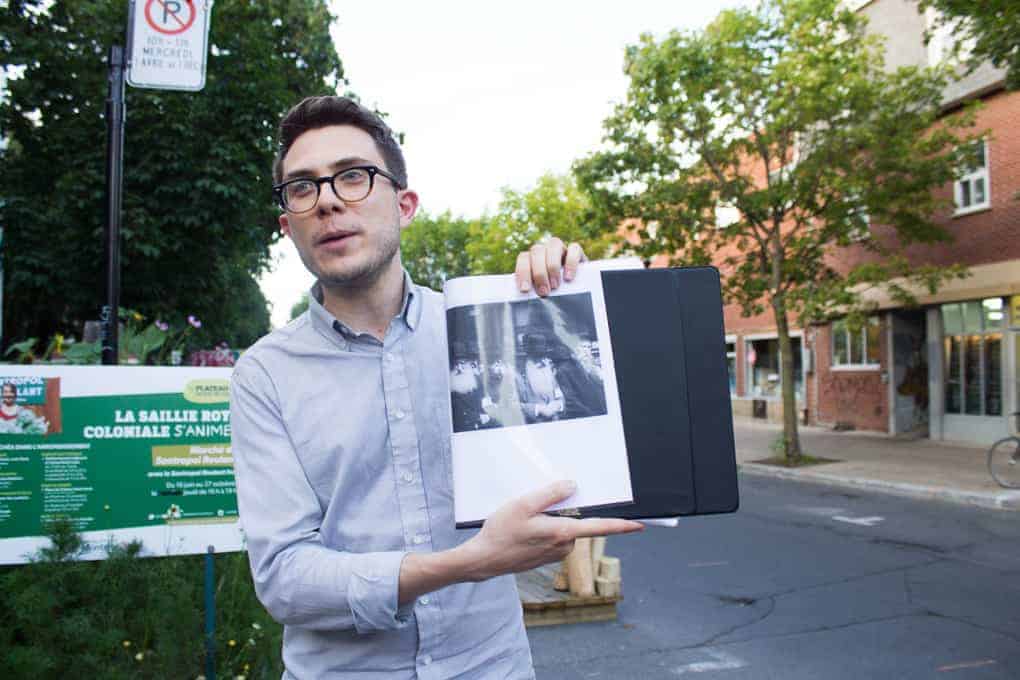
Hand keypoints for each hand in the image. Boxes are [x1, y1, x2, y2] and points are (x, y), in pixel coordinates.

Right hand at [455, 480, 642, 581]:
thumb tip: (572, 486)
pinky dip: (544, 530)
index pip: (599, 528)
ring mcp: (555, 554)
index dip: (621, 525)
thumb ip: (550, 494)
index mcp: (562, 532)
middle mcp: (563, 546)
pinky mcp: (546, 557)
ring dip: (550, 520)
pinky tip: (524, 529)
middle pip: (576, 522)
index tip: (639, 525)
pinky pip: (553, 537)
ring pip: (563, 528)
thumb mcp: (523, 505)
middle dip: (563, 510)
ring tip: (524, 519)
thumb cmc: (501, 532)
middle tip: (537, 506)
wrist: (484, 560)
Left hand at [514, 237, 585, 295]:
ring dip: (553, 266)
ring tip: (555, 286)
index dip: (523, 272)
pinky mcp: (577, 252)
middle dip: (539, 273)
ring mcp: (561, 249)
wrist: (576, 294)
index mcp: (532, 258)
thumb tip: (525, 297)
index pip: (523, 258)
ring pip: (554, 244)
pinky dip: (571, 263)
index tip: (525, 289)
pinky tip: (568, 278)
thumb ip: (533, 291)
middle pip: (537, 251)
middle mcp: (545, 250)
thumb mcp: (541, 292)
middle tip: (543, 292)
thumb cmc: (553, 295)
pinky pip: (575, 249)